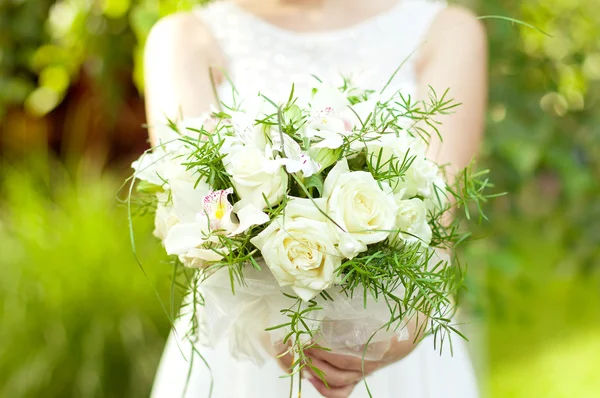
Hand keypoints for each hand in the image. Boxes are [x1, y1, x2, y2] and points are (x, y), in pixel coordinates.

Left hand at [276, 319, 423, 397]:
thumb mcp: (364, 312)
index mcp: (373, 347)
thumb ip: (345, 319)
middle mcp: (367, 364)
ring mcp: (362, 372)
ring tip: (304, 359)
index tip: (311, 340)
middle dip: (316, 360)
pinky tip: (311, 377)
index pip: (343, 355)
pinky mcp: (357, 376)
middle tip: (304, 346)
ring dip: (317, 372)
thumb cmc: (385, 318)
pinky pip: (341, 391)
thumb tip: (322, 323)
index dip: (323, 350)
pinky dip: (324, 388)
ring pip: (337, 383)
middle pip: (338, 372)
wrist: (405, 331)